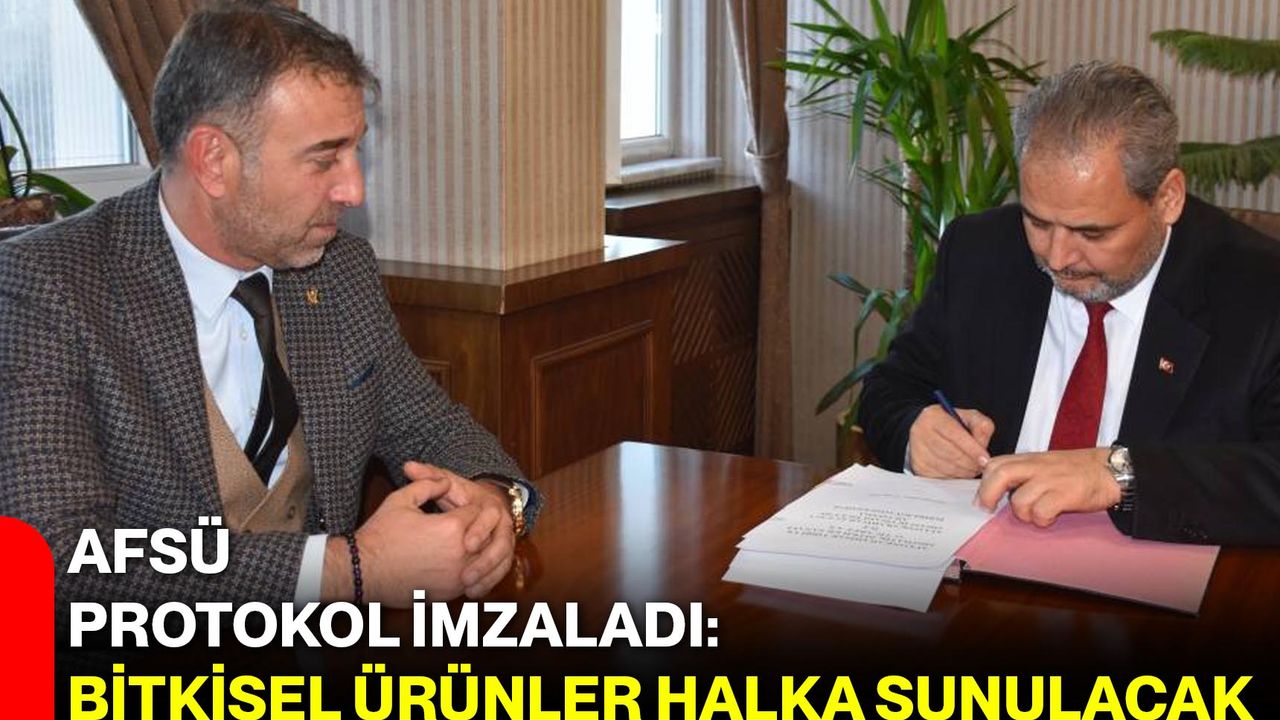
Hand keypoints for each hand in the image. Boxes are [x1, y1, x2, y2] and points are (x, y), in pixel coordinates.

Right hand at [326, 473, 482, 605]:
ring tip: (458, 543)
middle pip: (485, 536)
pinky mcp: (449, 593)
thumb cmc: (380, 534)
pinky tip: (451, 562)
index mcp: (452, 527)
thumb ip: (428, 483)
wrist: (362, 572)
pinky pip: (471, 579)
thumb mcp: (401, 499)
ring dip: (475, 550)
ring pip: (482, 559)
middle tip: (462, 524)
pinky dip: (467, 570)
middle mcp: (460, 554)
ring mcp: (456, 577)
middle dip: (476, 528)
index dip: (468, 506)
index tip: (458, 507)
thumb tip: (445, 482)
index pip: (477, 511)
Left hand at [403, 461, 514, 597]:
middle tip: (465, 575)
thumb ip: (428, 476)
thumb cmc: (460, 496)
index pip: (489, 517)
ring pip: (503, 561)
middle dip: (485, 561)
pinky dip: (489, 584)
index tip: (464, 543)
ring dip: (488, 577)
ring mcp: (505, 541)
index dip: (478, 530)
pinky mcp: (502, 556)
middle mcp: (502, 524)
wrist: (481, 508)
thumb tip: (407, 466)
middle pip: (501, 544)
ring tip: (467, 590)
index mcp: (489, 504)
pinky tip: (472, 594)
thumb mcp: (446, 484)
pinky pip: (501, 572)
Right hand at [907, 405, 994, 477]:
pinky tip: (960, 470)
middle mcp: (920, 432)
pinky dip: (954, 476)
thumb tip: (982, 448)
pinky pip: (942, 476)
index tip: (984, 459)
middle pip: (951, 454)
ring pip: (947, 467)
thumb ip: (982, 427)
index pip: (955, 435)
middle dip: (970, 462)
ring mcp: (917, 450)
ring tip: (972, 467)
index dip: (972, 449)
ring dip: (964, 471)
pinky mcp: (918, 466)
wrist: (928, 431)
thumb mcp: (969, 418)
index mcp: (933, 416)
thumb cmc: (951, 424)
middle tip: (981, 465)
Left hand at [975, 448, 1120, 526]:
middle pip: (1001, 474)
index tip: (981, 498)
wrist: (1110, 470)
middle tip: (988, 509)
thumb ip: (1022, 470)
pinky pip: (1041, 512)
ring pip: (1020, 500)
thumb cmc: (1076, 470)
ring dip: (1023, 514)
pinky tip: (1050, 517)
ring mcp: (1051, 479)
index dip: (984, 481)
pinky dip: (1042, 520)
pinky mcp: (1066, 494)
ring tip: (1036, 514)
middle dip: (988, 494)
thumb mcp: (1045, 463)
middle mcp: (1037, 466)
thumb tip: (995, 483)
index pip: (996, 463)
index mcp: (1030, 459)